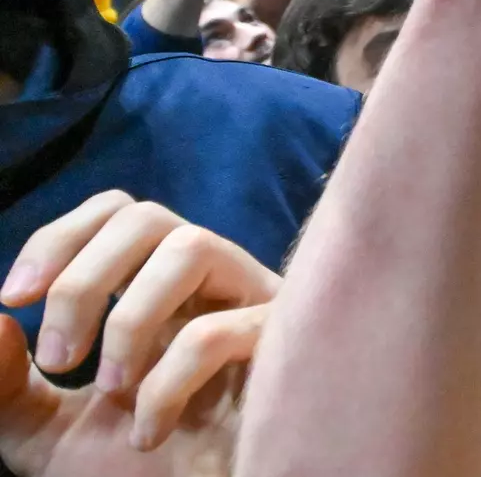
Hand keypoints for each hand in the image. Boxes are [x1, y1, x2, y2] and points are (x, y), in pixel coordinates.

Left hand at [0, 192, 278, 469]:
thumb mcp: (43, 435)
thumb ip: (8, 385)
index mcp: (157, 290)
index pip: (116, 215)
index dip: (61, 237)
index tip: (14, 299)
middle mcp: (208, 285)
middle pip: (146, 217)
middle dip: (84, 280)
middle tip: (58, 359)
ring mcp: (250, 306)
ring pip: (191, 246)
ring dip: (130, 317)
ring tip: (110, 389)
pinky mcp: (282, 344)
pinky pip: (218, 330)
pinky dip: (166, 381)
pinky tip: (150, 432)